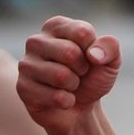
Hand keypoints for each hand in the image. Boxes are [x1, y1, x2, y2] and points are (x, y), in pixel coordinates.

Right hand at [18, 16, 120, 133]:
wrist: (80, 108)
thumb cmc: (91, 77)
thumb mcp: (109, 60)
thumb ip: (110, 47)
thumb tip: (94, 54)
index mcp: (56, 26)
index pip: (82, 33)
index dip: (94, 51)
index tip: (90, 58)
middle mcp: (36, 41)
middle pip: (70, 52)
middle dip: (83, 69)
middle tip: (79, 74)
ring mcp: (26, 64)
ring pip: (60, 75)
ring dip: (74, 86)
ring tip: (69, 86)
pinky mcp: (23, 88)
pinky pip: (54, 97)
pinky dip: (67, 102)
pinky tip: (61, 99)